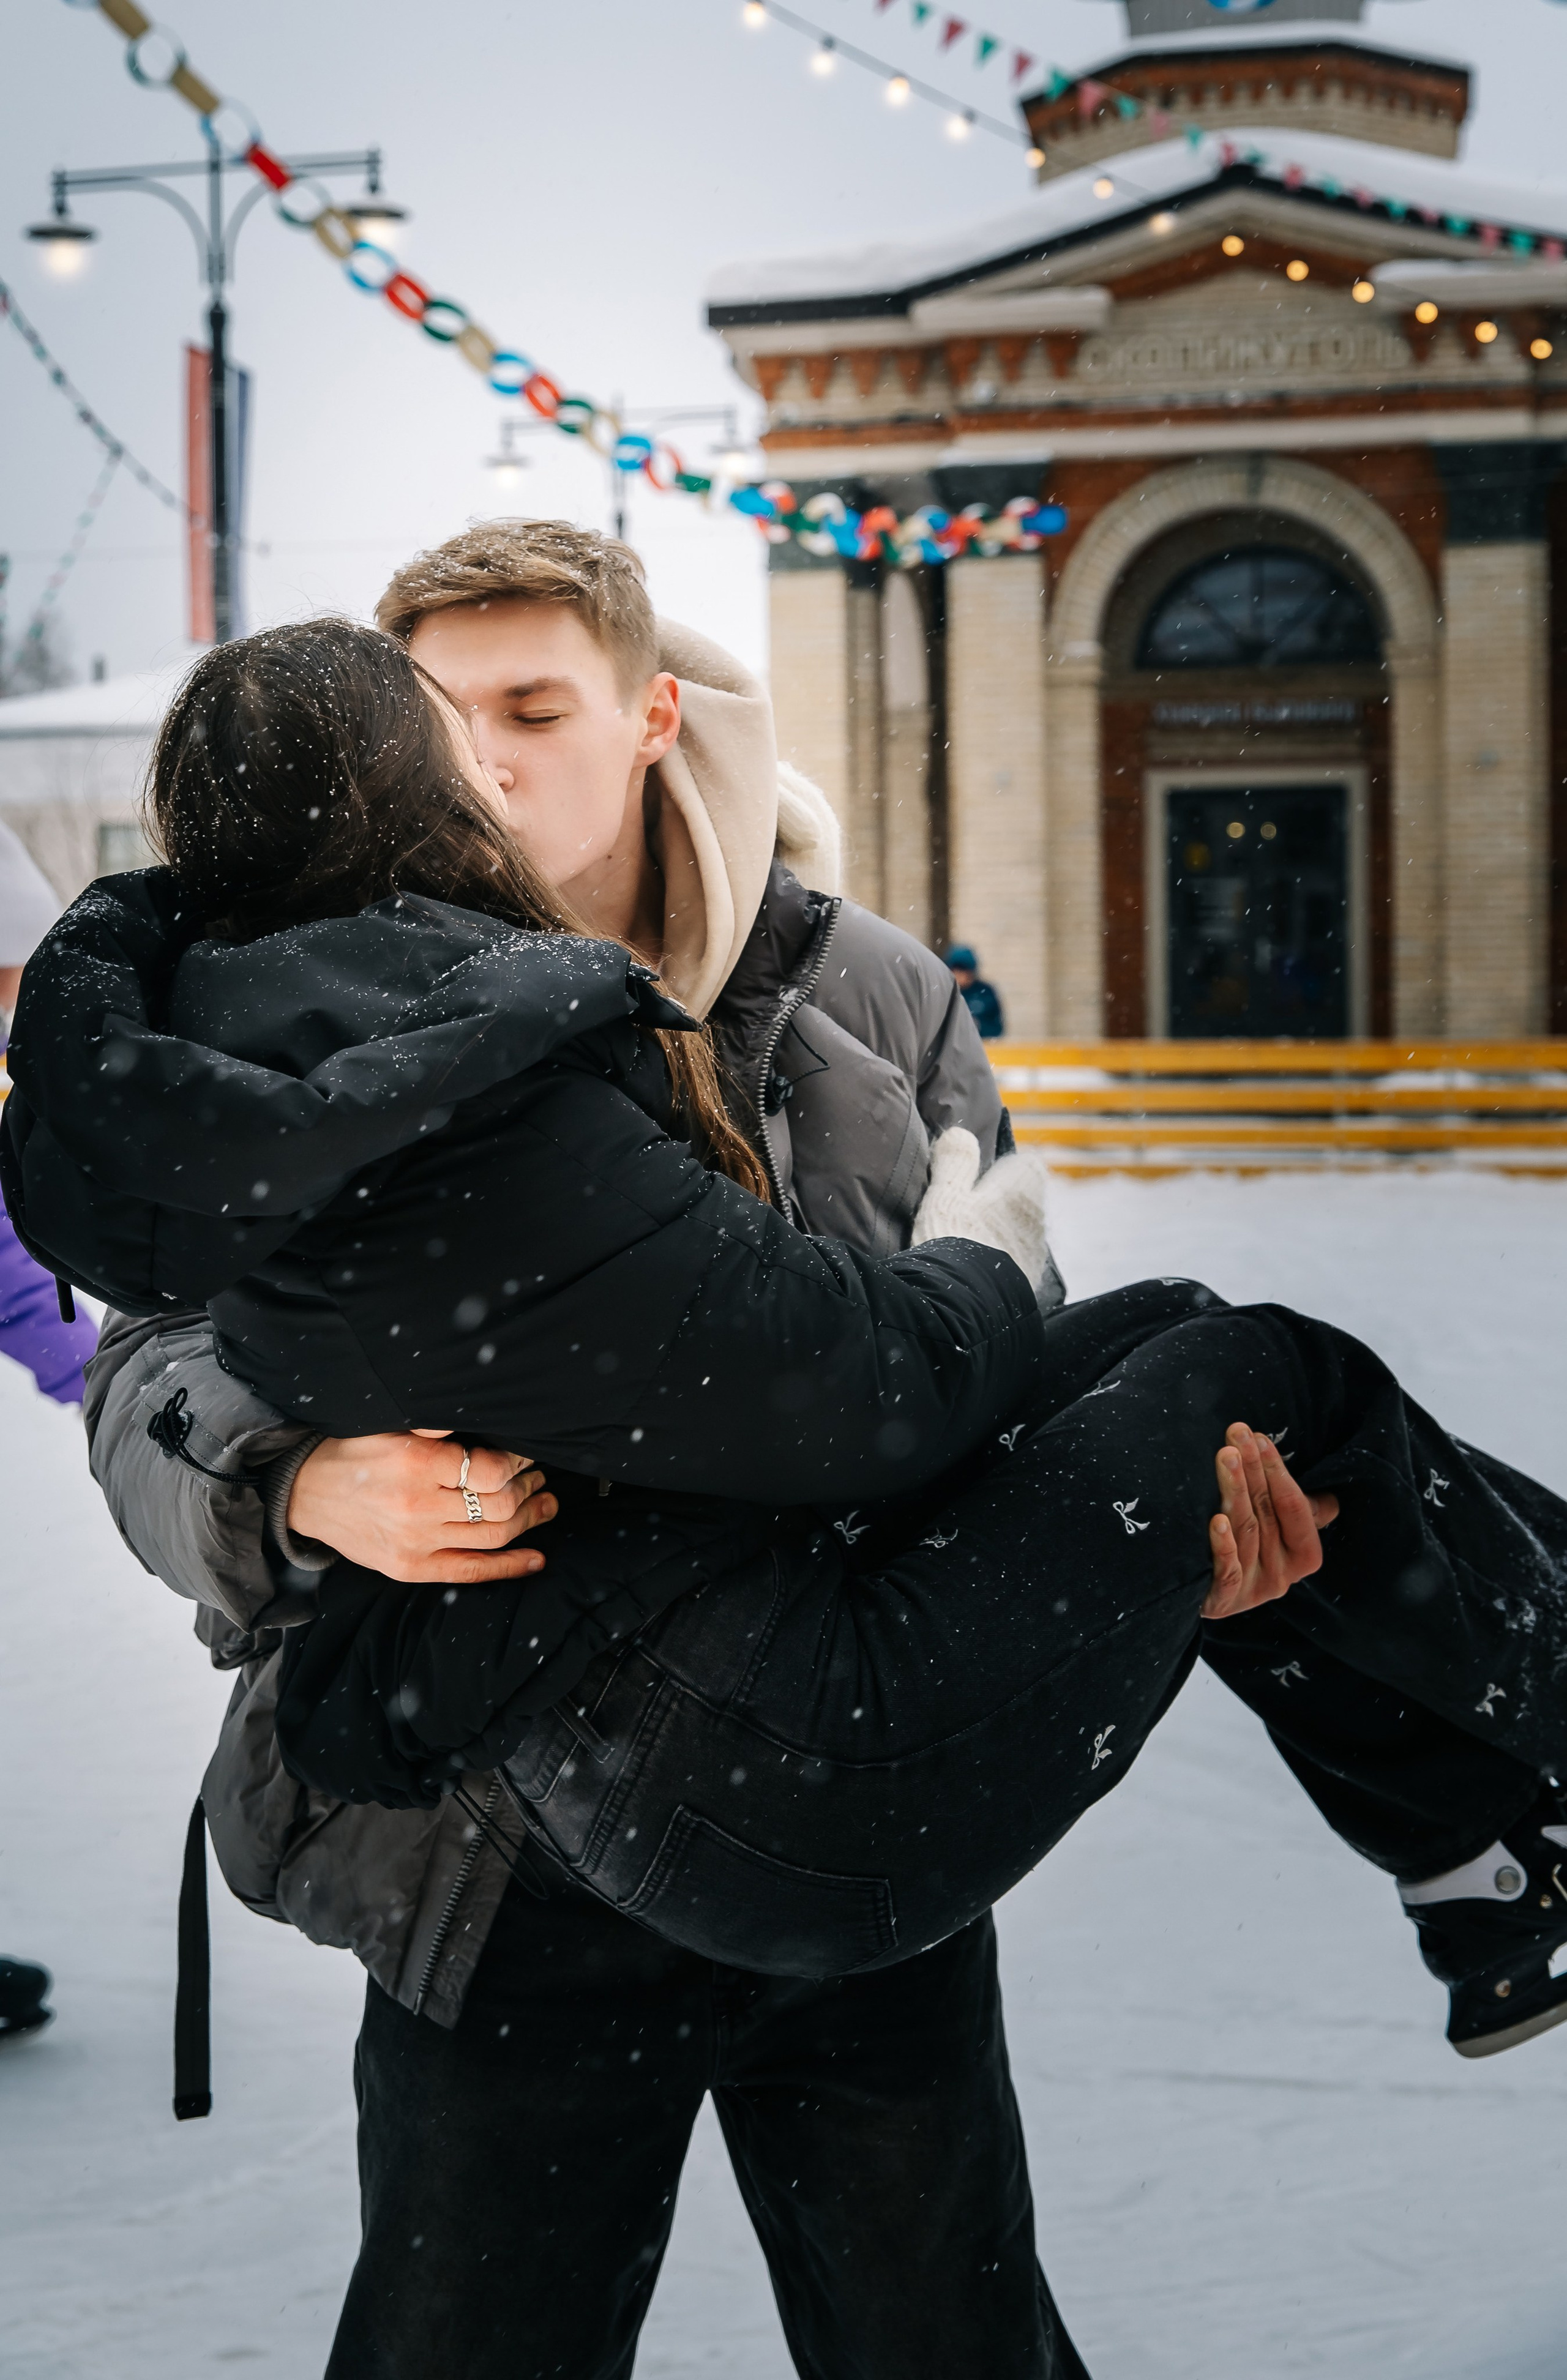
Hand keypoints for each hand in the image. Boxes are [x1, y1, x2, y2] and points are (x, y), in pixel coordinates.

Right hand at [287, 1431, 557, 1584]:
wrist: (306, 1494)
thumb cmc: (352, 1453)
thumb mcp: (387, 1423)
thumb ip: (432, 1422)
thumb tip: (472, 1411)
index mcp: (416, 1463)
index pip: (491, 1469)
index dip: (519, 1462)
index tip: (526, 1454)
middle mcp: (418, 1506)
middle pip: (499, 1504)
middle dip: (529, 1489)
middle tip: (539, 1478)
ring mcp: (415, 1542)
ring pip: (493, 1536)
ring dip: (529, 1519)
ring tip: (545, 1504)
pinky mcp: (410, 1569)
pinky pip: (470, 1571)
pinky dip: (509, 1567)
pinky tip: (535, 1558)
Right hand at [911, 1127, 1051, 1289]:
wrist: (967, 1307)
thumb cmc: (953, 1240)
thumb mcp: (945, 1194)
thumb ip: (955, 1161)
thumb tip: (961, 1134)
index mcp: (1023, 1190)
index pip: (1029, 1164)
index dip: (1005, 1167)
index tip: (979, 1177)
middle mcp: (1038, 1220)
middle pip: (1026, 1200)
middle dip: (1002, 1202)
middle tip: (966, 1211)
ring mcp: (1035, 1255)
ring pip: (1023, 1231)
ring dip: (1002, 1232)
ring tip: (968, 1243)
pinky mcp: (1028, 1284)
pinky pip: (1017, 1261)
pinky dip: (1001, 1260)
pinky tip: (976, 1271)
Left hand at [1203, 1424, 1339, 1620]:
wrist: (1207, 1600)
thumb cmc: (1248, 1553)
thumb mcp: (1278, 1534)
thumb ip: (1296, 1513)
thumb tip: (1332, 1496)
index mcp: (1304, 1556)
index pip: (1295, 1507)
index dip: (1277, 1471)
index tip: (1259, 1437)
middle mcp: (1283, 1574)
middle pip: (1267, 1513)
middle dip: (1252, 1469)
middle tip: (1237, 1433)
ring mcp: (1254, 1589)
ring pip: (1246, 1532)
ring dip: (1235, 1491)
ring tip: (1225, 1456)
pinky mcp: (1225, 1601)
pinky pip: (1228, 1571)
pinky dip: (1223, 1544)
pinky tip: (1215, 1520)